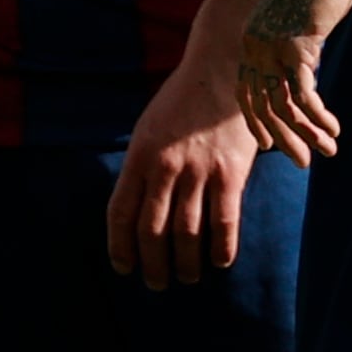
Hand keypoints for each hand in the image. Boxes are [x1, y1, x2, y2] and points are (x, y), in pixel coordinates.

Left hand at [109, 52, 252, 288]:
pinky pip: (224, 222)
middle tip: (157, 283)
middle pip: (152, 230)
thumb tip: (135, 208)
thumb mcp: (149, 127)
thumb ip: (142, 165)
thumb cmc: (184, 99)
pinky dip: (221, 248)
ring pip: (187, 232)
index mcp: (139, 155)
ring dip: (185, 263)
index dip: (120, 245)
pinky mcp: (231, 172)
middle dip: (152, 264)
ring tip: (187, 277)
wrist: (224, 67)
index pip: (121, 212)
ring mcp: (199, 171)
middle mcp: (165, 167)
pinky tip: (219, 262)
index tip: (124, 267)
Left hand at [234, 0, 351, 165]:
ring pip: (283, 106)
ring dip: (306, 133)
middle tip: (302, 162)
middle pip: (262, 105)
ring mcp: (272, 47)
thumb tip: (307, 69)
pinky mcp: (296, 48)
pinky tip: (333, 129)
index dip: (257, 121)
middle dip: (284, 138)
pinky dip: (318, 117)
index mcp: (251, 39)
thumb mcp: (300, 19)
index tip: (270, 145)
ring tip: (328, 151)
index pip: (246, 91)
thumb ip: (297, 47)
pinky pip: (303, 95)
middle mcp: (254, 46)